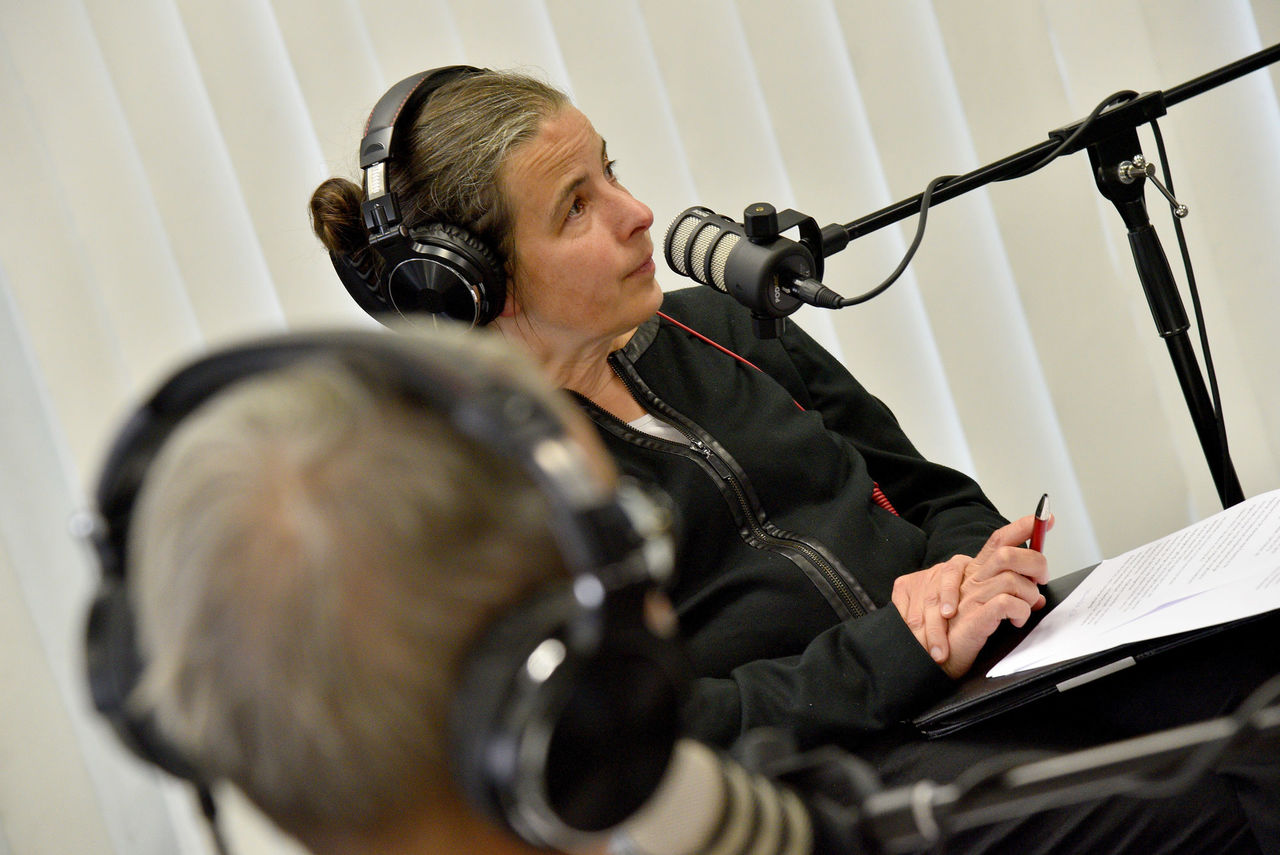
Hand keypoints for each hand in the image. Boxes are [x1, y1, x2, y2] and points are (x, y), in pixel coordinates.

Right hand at [892, 514, 1051, 677]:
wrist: (923, 660)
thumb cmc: (952, 636)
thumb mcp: (978, 609)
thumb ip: (1002, 596)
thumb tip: (1035, 597)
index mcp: (971, 573)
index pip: (997, 541)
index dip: (1020, 527)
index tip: (1045, 518)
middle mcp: (969, 578)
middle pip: (1007, 553)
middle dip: (1035, 563)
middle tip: (1040, 581)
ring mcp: (968, 595)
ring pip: (1011, 580)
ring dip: (1028, 597)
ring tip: (1023, 613)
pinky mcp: (972, 616)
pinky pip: (1006, 603)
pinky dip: (1019, 611)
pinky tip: (1014, 621)